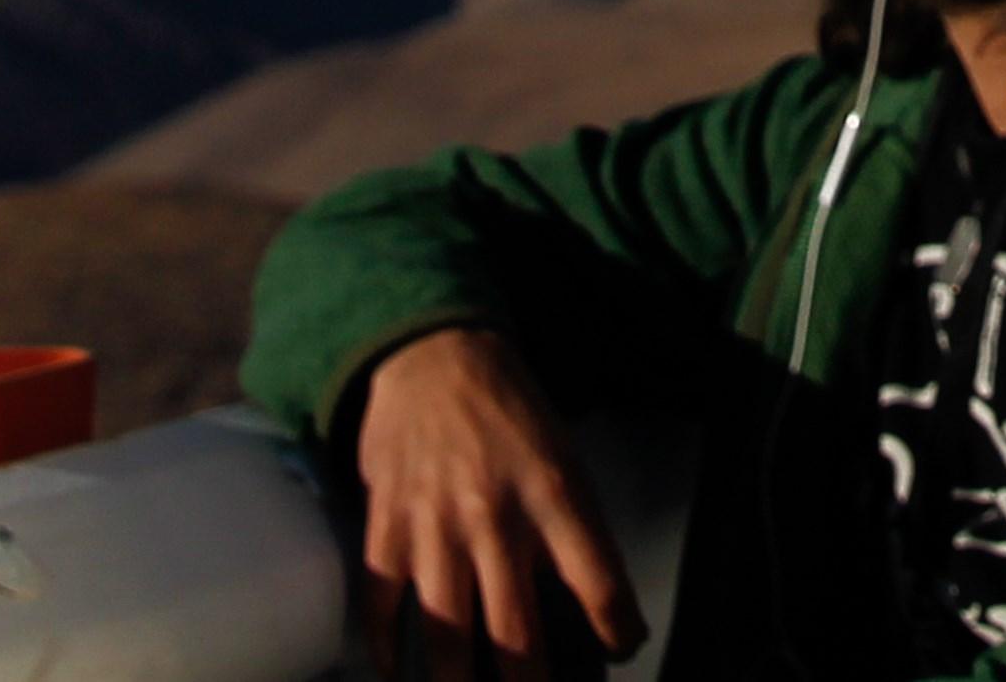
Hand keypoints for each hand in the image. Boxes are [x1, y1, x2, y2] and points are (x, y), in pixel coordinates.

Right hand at [345, 329, 638, 681]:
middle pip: (517, 634)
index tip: (623, 648)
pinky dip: (389, 652)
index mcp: (554, 495)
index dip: (618, 629)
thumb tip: (594, 605)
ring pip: (448, 636)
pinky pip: (382, 607)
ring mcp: (435, 528)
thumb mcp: (563, 455)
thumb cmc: (510, 412)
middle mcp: (495, 519)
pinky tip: (399, 675)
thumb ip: (574, 527)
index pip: (600, 583)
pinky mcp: (385, 528)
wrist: (433, 355)